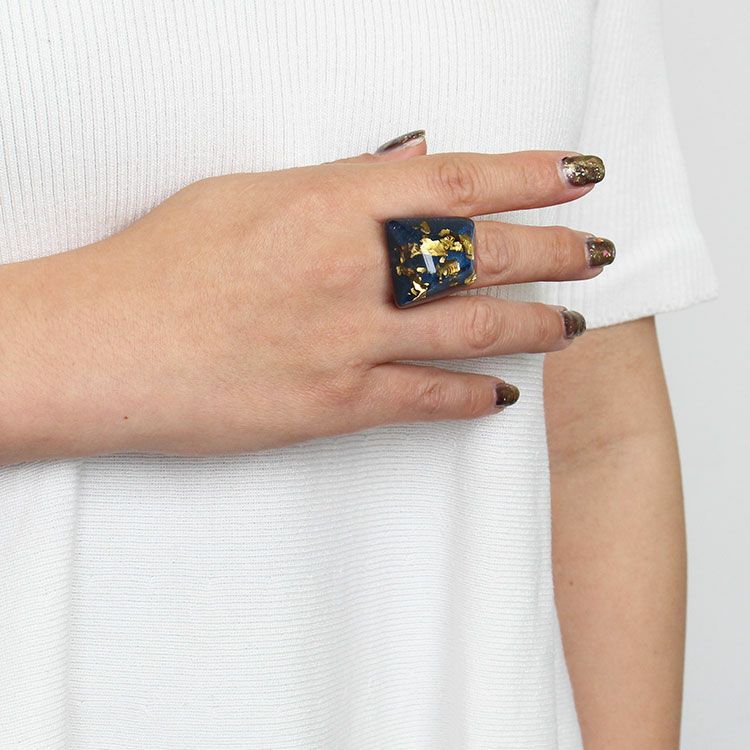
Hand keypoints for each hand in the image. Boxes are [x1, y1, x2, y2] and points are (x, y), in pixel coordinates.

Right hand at [0, 135, 611, 461]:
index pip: (456, 180)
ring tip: (571, 325)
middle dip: (552, 253)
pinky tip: (501, 393)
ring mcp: (347, 340)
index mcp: (327, 204)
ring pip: (470, 328)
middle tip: (595, 255)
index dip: (527, 176)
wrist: (104, 345)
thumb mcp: (248, 196)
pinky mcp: (332, 405)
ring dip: (531, 325)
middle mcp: (350, 269)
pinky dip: (470, 395)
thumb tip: (403, 163)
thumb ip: (335, 185)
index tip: (576, 177)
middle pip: (482, 253)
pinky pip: (424, 397)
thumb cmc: (161, 264)